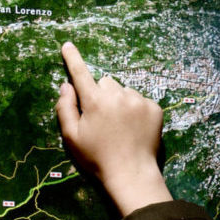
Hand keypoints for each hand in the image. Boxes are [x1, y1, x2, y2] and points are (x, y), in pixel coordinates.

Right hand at [55, 42, 172, 214]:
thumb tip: (66, 86)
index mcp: (95, 101)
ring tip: (120, 127)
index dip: (73, 59)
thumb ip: (65, 108)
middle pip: (105, 83)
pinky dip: (136, 110)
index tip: (68, 45)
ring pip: (124, 91)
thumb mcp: (72, 137)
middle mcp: (117, 95)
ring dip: (120, 102)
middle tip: (102, 119)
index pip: (80, 73)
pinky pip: (141, 101)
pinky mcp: (155, 108)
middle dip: (102, 95)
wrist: (132, 174)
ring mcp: (138, 100)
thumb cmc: (97, 158)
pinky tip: (134, 128)